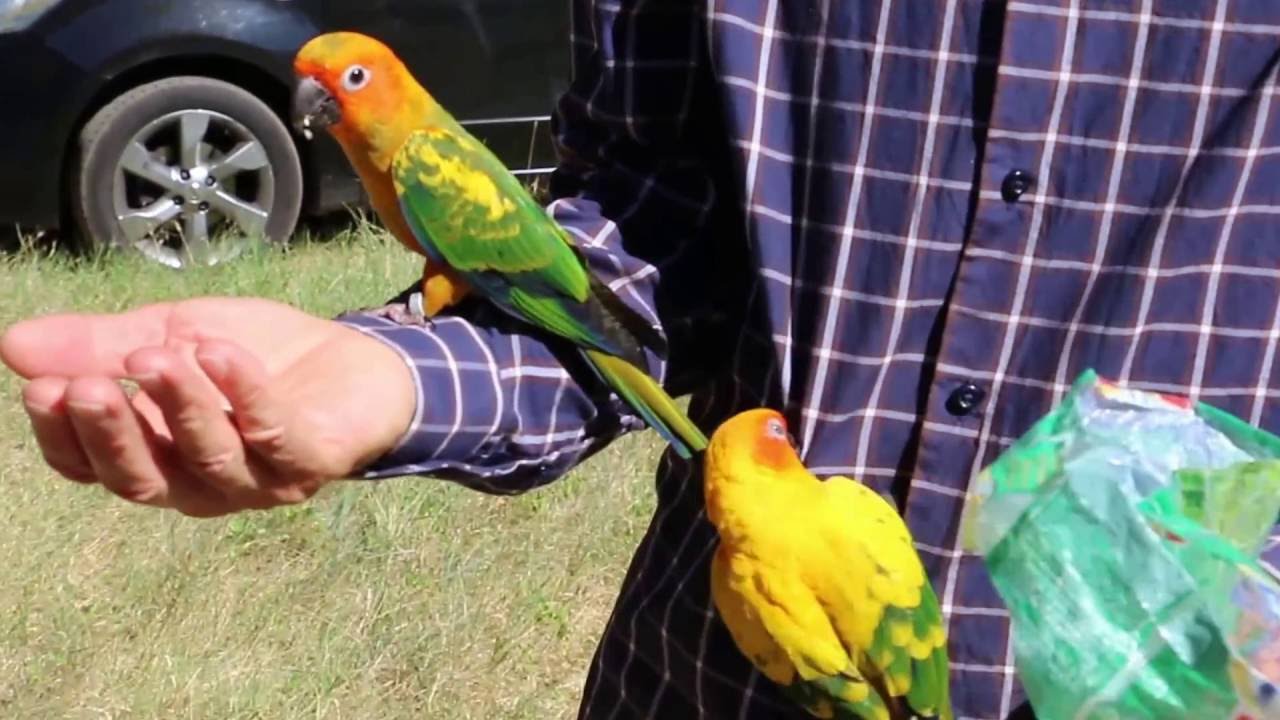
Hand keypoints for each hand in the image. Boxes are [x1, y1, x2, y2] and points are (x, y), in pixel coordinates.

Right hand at [0, 297, 415, 516]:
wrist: (358, 358)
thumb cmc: (258, 357)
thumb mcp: (169, 336)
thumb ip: (101, 345)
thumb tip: (11, 345)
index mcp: (160, 458)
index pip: (96, 467)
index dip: (64, 436)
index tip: (40, 389)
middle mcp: (203, 483)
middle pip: (143, 479)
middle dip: (111, 432)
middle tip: (86, 385)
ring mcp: (259, 480)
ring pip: (208, 457)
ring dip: (180, 404)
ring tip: (157, 355)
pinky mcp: (310, 461)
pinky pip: (273, 433)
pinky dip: (244, 392)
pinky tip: (219, 351)